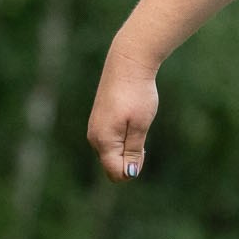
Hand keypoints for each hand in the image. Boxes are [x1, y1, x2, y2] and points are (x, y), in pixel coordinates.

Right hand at [86, 49, 159, 181]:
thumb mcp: (140, 126)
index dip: (132, 170)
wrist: (127, 64)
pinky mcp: (98, 121)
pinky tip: (131, 122)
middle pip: (112, 165)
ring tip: (136, 126)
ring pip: (111, 153)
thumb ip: (133, 151)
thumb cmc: (137, 95)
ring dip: (127, 149)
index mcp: (103, 141)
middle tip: (141, 135)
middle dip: (129, 160)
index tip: (144, 149)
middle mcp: (94, 138)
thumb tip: (130, 174)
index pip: (115, 173)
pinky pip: (110, 142)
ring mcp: (94, 129)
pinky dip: (122, 139)